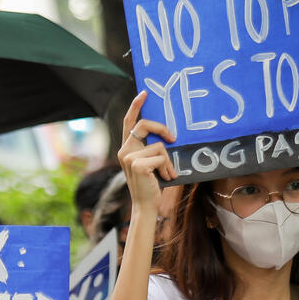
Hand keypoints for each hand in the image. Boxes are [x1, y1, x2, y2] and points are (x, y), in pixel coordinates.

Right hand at [118, 91, 176, 211]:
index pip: (129, 122)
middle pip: (144, 125)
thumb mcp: (152, 163)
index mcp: (127, 148)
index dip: (136, 106)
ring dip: (167, 161)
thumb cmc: (152, 185)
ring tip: (166, 174)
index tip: (144, 94)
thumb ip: (153, 149)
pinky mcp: (137, 164)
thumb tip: (169, 136)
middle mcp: (124, 150)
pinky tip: (164, 178)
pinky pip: (161, 157)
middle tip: (173, 137)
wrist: (146, 205)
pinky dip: (167, 168)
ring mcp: (129, 157)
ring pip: (159, 146)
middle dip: (162, 128)